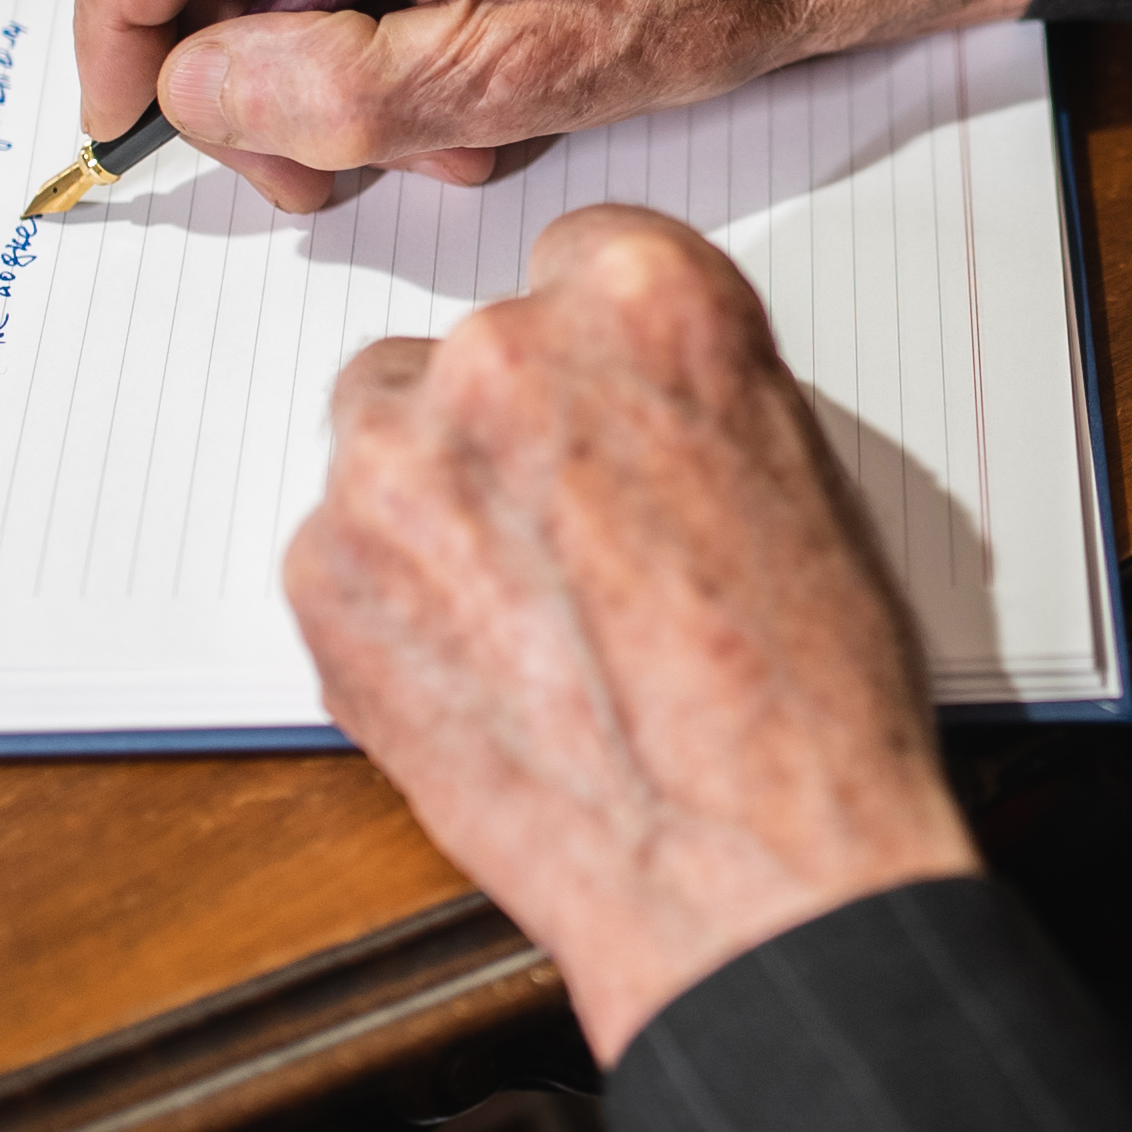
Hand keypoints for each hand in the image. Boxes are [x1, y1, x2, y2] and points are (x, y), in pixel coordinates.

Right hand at [79, 0, 1038, 209]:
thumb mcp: (526, 76)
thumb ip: (347, 91)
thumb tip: (194, 88)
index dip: (119, 33)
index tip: (131, 129)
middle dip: (243, 77)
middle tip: (337, 168)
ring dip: (319, 69)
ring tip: (441, 118)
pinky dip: (356, 31)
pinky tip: (451, 69)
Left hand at [284, 205, 979, 1060]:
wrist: (746, 873)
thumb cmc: (809, 696)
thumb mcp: (796, 471)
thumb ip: (681, 390)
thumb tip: (613, 393)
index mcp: (648, 303)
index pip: (579, 258)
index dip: (595, 352)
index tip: (602, 402)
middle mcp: (506, 354)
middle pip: (471, 345)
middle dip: (511, 427)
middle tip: (574, 533)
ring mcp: (398, 464)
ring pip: (386, 433)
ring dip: (434, 496)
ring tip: (526, 610)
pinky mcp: (322, 575)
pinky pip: (340, 545)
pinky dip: (392, 597)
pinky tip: (483, 670)